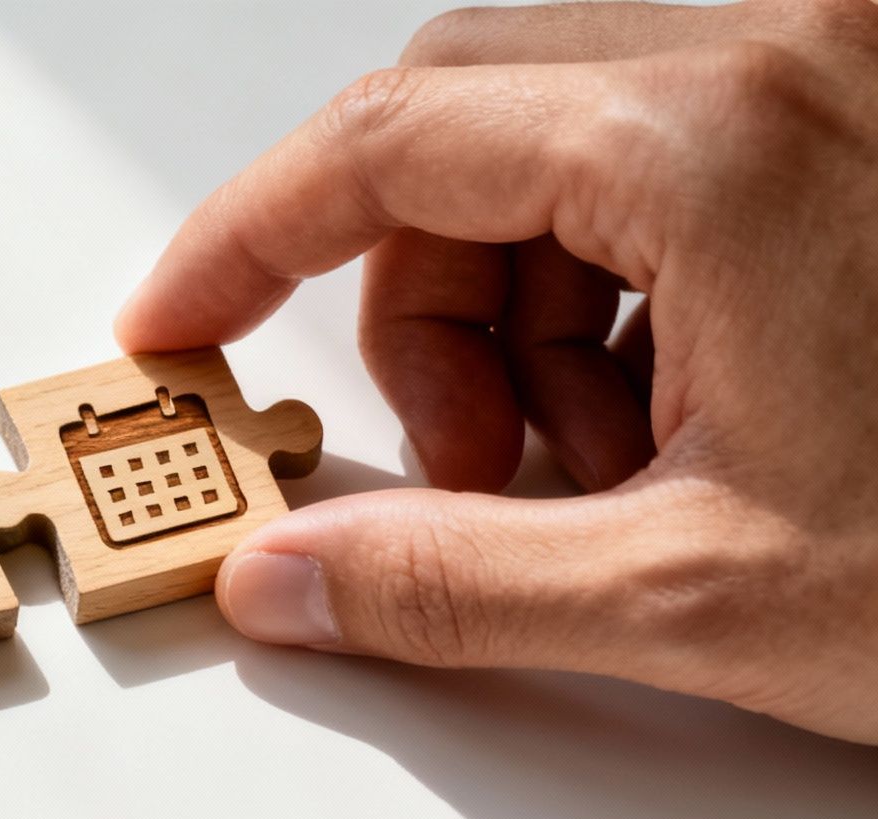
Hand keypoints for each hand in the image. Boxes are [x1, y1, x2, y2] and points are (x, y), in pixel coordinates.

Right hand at [118, 0, 877, 742]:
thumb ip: (449, 586)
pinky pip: (647, 150)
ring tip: (592, 466)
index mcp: (719, 134)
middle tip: (445, 462)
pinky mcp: (853, 109)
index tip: (178, 317)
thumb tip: (282, 579)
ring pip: (546, 136)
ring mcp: (829, 65)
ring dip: (514, 307)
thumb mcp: (701, 594)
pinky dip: (607, 282)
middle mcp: (780, 46)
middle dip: (407, 300)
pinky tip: (668, 412)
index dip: (245, 238)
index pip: (386, 141)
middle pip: (456, 123)